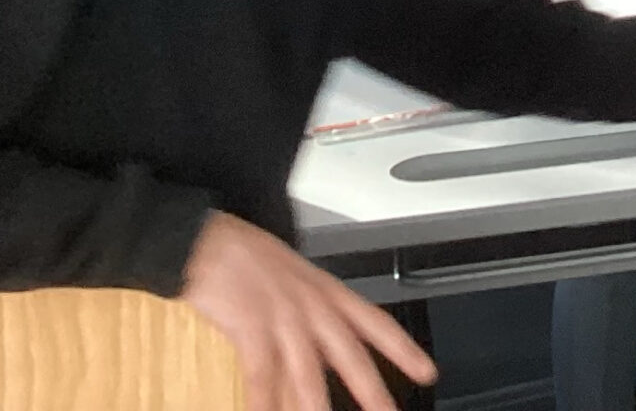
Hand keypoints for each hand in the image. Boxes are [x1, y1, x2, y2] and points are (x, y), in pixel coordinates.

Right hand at [180, 209, 435, 410]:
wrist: (208, 242)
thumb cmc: (248, 260)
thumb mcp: (294, 282)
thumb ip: (312, 319)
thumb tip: (323, 356)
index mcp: (326, 292)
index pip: (376, 323)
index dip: (404, 349)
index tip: (427, 371)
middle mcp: (312, 305)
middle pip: (350, 353)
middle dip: (371, 389)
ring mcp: (283, 316)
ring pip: (309, 370)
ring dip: (317, 405)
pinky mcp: (251, 325)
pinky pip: (263, 372)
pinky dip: (265, 401)